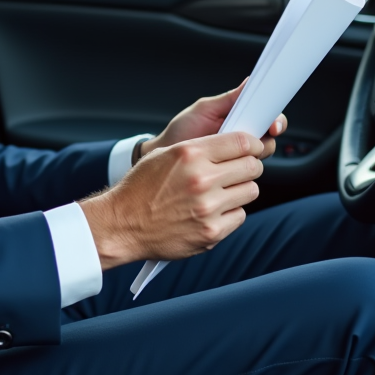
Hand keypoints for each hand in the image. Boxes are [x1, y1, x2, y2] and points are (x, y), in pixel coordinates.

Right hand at [81, 132, 266, 269]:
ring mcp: (208, 208)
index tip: (252, 147)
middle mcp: (201, 180)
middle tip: (238, 170)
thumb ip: (200, 149)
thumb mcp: (165, 156)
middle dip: (248, 166)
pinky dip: (230, 213)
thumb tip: (233, 146)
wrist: (122, 224)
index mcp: (190, 154)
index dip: (252, 143)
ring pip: (250, 191)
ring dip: (240, 190)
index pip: (241, 142)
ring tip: (220, 192)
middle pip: (252, 167)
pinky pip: (240, 216)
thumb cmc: (140, 189)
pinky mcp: (211, 232)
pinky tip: (211, 211)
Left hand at [138, 80, 286, 161]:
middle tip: (258, 136)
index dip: (276, 119)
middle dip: (269, 136)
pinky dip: (246, 168)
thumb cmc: (182, 130)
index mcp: (240, 118)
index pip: (267, 115)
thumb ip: (228, 99)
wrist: (165, 156)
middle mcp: (243, 136)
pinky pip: (249, 172)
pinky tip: (234, 164)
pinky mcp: (233, 173)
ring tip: (236, 148)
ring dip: (256, 152)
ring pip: (262, 154)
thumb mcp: (204, 110)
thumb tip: (249, 81)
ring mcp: (238, 155)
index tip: (274, 123)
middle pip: (270, 136)